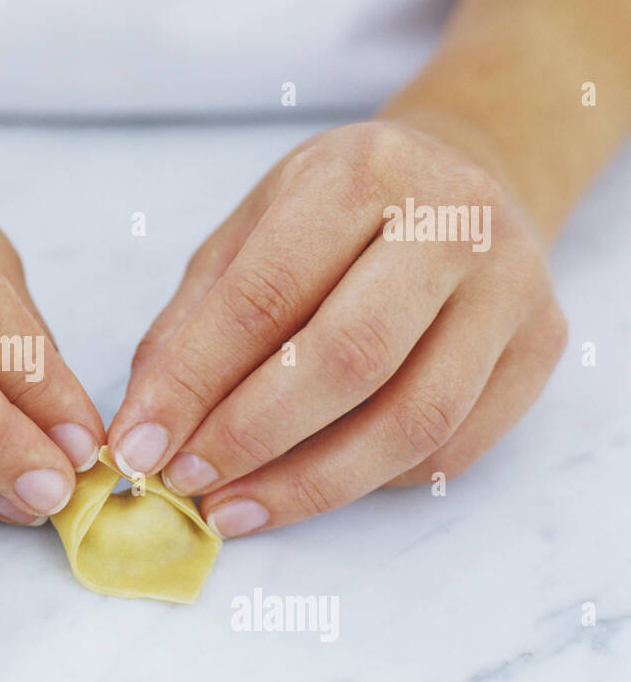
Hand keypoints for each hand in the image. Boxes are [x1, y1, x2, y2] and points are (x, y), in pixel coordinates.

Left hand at [107, 121, 567, 534]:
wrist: (462, 182)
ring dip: (310, 484)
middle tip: (187, 482)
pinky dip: (369, 483)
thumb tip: (144, 429)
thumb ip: (193, 324)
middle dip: (252, 438)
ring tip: (235, 508)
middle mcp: (453, 221)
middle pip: (349, 360)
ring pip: (412, 421)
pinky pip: (452, 448)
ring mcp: (511, 287)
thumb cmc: (335, 216)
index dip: (194, 383)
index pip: (265, 296)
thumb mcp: (251, 234)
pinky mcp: (541, 348)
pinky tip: (309, 486)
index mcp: (361, 173)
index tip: (139, 448)